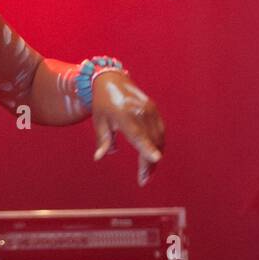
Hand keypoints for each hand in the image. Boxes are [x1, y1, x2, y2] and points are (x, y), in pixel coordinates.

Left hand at [91, 70, 164, 185]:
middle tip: (143, 180)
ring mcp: (150, 109)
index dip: (147, 149)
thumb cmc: (102, 103)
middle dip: (149, 163)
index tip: (156, 160)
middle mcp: (140, 110)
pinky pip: (160, 131)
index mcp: (124, 114)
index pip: (138, 135)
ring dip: (155, 156)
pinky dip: (157, 145)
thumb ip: (103, 140)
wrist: (111, 79)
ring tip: (146, 173)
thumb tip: (99, 157)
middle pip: (151, 141)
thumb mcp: (98, 122)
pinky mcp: (155, 109)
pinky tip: (151, 157)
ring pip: (159, 138)